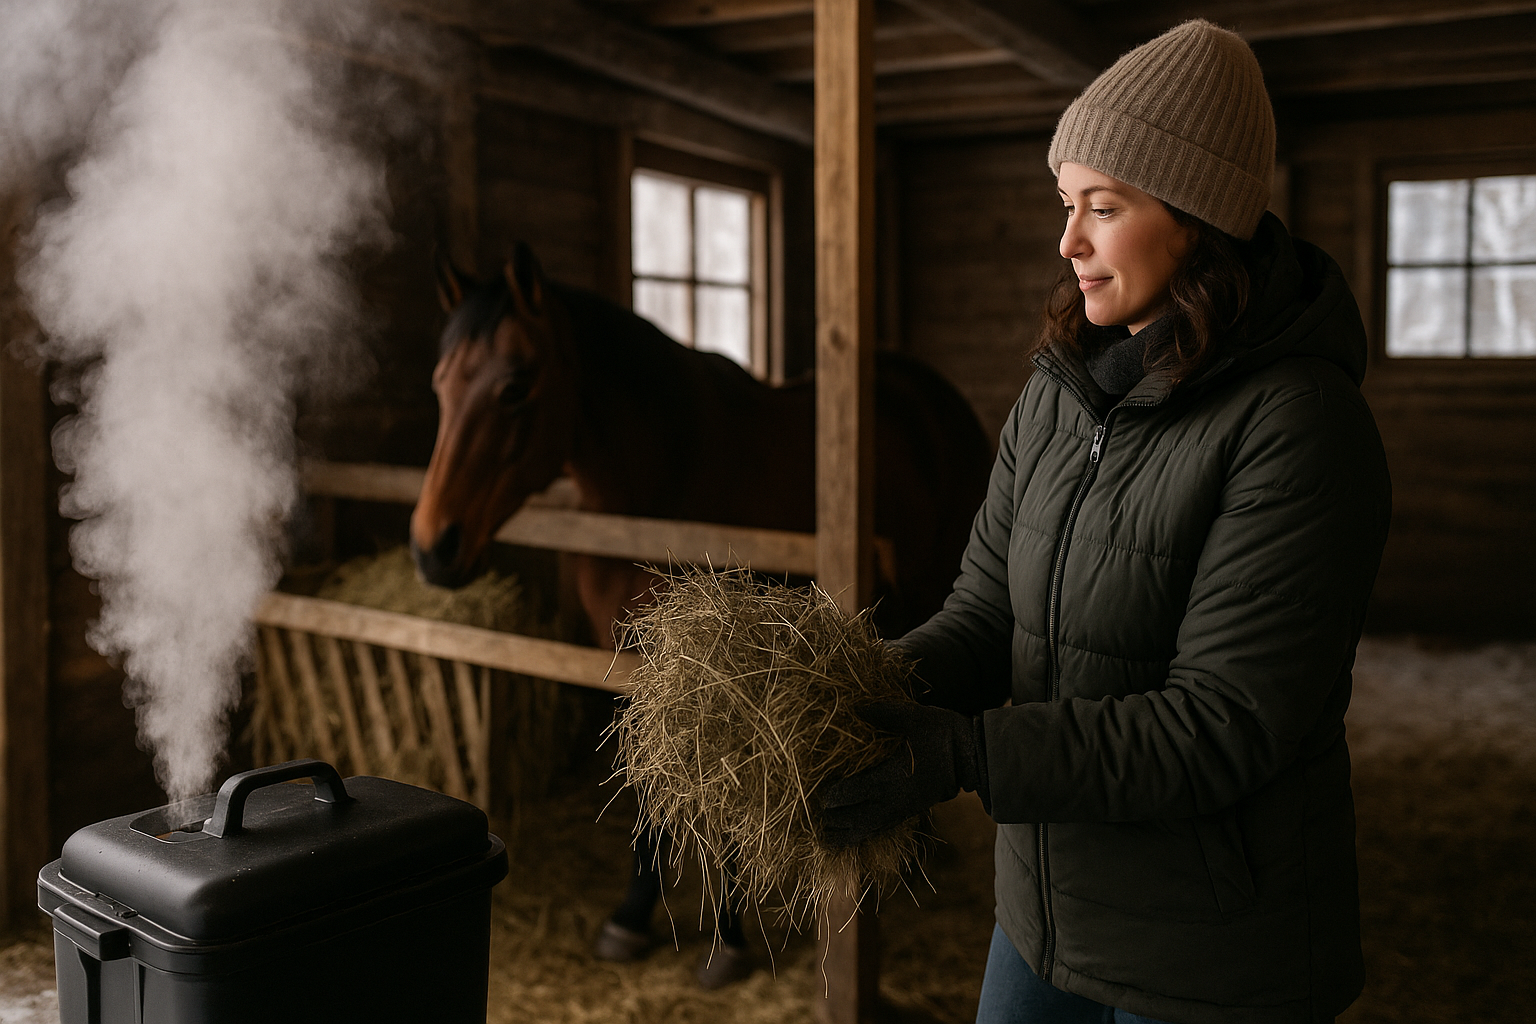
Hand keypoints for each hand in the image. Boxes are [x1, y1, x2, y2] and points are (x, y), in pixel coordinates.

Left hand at [817, 701, 988, 848]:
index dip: (835, 797)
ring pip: (869, 829)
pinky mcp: (910, 811)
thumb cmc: (946, 736)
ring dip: (847, 834)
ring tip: (826, 837)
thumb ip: (885, 714)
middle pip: (856, 819)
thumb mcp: (916, 718)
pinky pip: (882, 828)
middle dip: (835, 821)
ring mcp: (903, 809)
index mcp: (891, 778)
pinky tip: (855, 834)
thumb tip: (856, 708)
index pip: (854, 793)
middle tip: (815, 818)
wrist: (976, 758)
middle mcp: (894, 800)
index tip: (820, 796)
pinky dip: (865, 833)